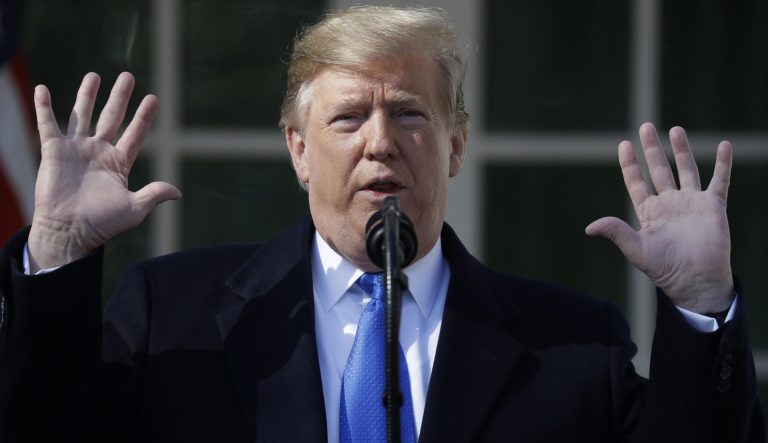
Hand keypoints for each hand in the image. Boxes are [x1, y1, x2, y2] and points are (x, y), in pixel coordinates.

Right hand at [27, 72, 180, 271]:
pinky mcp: (53, 151)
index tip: (153, 98)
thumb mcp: (133, 209)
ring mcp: (76, 149)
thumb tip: (177, 192)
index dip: (144, 116)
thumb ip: (153, 195)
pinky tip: (42, 89)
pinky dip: (44, 107)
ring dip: (87, 95)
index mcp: (118, 162)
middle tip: (127, 76)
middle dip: (120, 97)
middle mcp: (98, 151)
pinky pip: (47, 124)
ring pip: (83, 115)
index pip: (135, 133)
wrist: (69, 231)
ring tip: (94, 76)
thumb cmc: (102, 224)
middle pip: (112, 117)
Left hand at [586, 123, 733, 313]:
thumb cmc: (665, 269)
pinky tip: (724, 145)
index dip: (630, 164)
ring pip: (686, 170)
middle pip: (659, 169)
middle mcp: (669, 204)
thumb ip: (616, 232)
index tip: (623, 144)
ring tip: (674, 129)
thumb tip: (589, 227)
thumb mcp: (636, 249)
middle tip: (645, 126)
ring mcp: (691, 203)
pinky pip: (719, 180)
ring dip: (681, 150)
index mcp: (649, 212)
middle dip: (652, 149)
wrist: (696, 281)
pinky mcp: (713, 206)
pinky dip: (723, 163)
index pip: (636, 181)